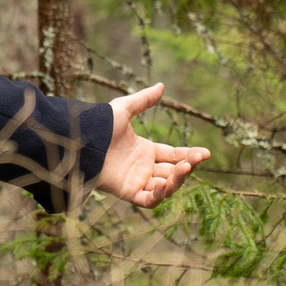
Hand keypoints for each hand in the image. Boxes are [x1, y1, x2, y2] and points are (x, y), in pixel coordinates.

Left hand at [97, 84, 208, 210]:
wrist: (81, 141)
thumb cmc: (99, 125)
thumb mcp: (123, 109)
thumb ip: (143, 100)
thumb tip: (162, 85)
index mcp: (144, 150)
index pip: (173, 155)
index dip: (189, 155)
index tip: (205, 153)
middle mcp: (142, 168)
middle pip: (172, 172)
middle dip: (187, 166)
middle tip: (196, 159)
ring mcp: (136, 181)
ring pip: (165, 187)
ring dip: (177, 180)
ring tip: (184, 167)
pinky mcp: (127, 193)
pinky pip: (148, 200)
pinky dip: (158, 195)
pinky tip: (164, 183)